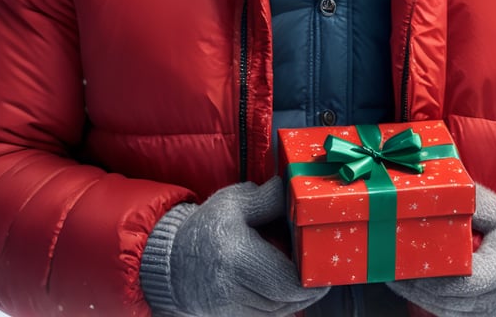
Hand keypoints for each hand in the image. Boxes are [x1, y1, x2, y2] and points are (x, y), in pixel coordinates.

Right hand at [164, 177, 328, 316]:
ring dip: (295, 296)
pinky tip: (283, 286)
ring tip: (301, 274)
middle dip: (308, 287)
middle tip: (319, 270)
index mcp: (235, 255)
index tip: (323, 268)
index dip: (311, 280)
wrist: (172, 262)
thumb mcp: (233, 202)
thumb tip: (294, 190)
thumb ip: (267, 198)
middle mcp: (232, 288)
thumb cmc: (206, 229)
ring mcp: (231, 310)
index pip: (286, 281)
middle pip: (287, 299)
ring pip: (280, 311)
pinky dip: (281, 304)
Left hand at [387, 184, 495, 316]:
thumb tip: (447, 188)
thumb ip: (475, 202)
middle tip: (390, 264)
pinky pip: (445, 312)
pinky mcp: (474, 316)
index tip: (413, 260)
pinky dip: (423, 298)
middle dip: (418, 283)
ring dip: (415, 293)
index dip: (437, 275)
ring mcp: (486, 312)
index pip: (468, 281)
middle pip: (450, 297)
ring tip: (389, 273)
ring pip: (444, 309)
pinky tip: (403, 283)